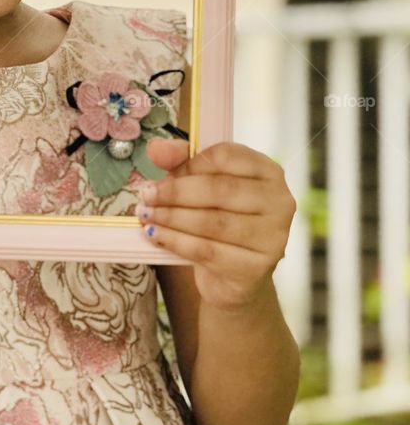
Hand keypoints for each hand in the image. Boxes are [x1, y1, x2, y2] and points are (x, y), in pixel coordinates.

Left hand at [133, 138, 296, 311]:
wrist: (235, 276)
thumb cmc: (220, 219)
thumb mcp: (203, 185)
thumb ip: (181, 160)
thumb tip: (155, 148)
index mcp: (268, 171)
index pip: (226, 156)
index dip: (190, 163)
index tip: (164, 172)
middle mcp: (279, 201)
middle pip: (219, 190)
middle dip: (175, 192)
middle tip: (145, 195)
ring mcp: (272, 237)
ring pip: (212, 222)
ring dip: (171, 217)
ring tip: (145, 214)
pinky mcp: (256, 268)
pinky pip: (207, 250)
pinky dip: (175, 241)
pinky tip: (154, 235)